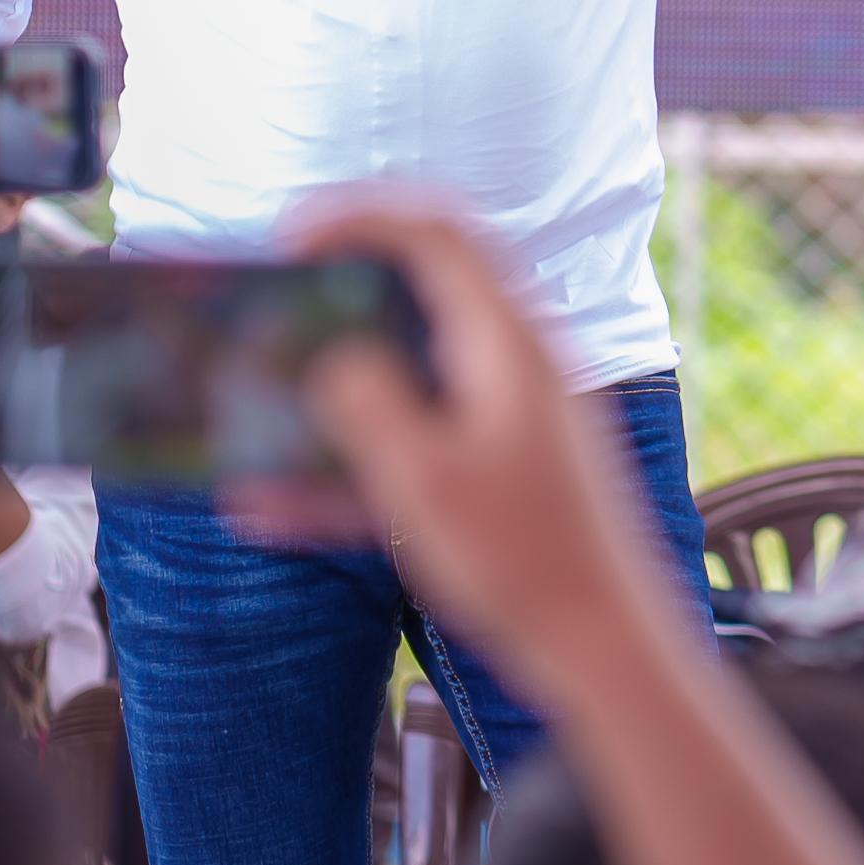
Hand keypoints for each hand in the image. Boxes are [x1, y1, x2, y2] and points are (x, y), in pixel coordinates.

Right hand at [289, 191, 667, 696]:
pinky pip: (414, 448)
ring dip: (335, 392)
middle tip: (279, 302)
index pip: (437, 235)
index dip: (360, 218)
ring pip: (409, 377)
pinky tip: (273, 509)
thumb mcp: (423, 480)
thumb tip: (331, 354)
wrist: (606, 646)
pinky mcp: (502, 469)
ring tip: (257, 410)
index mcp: (508, 341)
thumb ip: (367, 404)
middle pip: (425, 290)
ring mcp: (513, 415)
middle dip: (344, 292)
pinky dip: (352, 467)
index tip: (290, 238)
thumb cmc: (525, 560)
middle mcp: (517, 362)